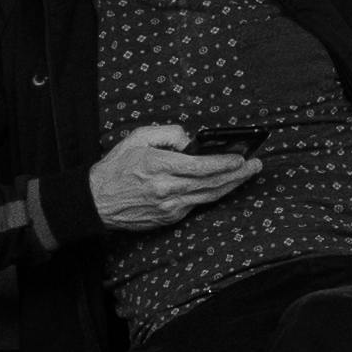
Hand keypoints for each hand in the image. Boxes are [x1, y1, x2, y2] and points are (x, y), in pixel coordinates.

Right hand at [89, 124, 259, 230]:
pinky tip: (224, 186)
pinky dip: (212, 194)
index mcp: (158, 166)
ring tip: (247, 175)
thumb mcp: (137, 138)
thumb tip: (191, 140)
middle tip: (255, 165)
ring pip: (209, 196)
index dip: (224, 163)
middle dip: (237, 174)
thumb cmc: (116, 167)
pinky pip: (196, 204)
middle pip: (211, 183)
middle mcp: (166, 189)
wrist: (96, 202)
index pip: (200, 166)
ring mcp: (169, 207)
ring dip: (231, 186)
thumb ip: (167, 134)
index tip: (241, 157)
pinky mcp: (169, 218)